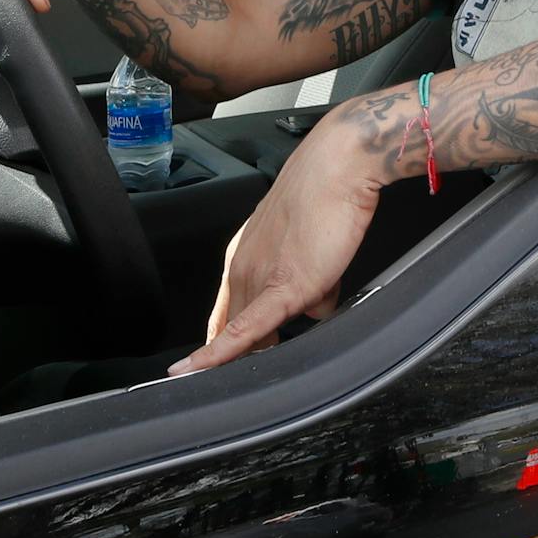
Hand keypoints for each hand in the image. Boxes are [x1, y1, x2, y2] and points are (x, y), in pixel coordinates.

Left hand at [170, 113, 385, 372]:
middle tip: (284, 340)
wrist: (338, 166)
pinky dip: (222, 354)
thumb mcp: (307, 241)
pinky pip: (245, 331)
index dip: (221, 347)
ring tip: (328, 269)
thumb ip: (304, 275)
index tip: (215, 369)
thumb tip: (315, 303)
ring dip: (284, 335)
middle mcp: (242, 267)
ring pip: (261, 331)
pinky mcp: (282, 287)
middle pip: (238, 330)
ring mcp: (258, 278)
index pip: (225, 314)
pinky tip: (200, 371)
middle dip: (256, 349)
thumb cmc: (328, 194)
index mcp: (243, 255)